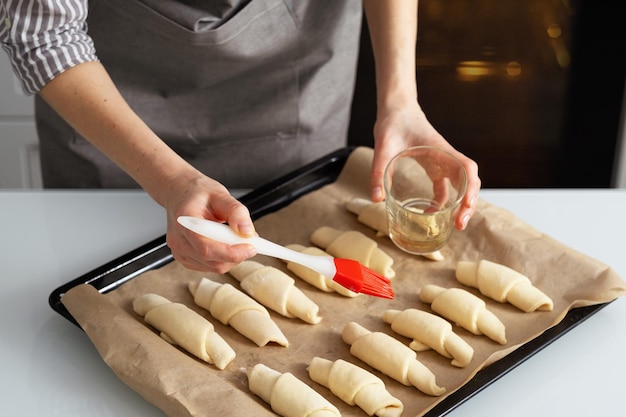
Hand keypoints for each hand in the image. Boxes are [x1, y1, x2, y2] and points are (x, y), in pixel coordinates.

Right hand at [161, 173, 257, 272]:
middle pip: (213, 261)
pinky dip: (224, 259)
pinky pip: (210, 266)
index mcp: (185, 222)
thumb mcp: (220, 195)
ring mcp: (180, 252)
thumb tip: (247, 232)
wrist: (181, 194)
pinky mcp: (185, 259)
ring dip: (231, 257)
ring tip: (236, 238)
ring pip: (214, 267)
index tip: (251, 247)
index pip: (207, 248)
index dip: (231, 253)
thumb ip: (236, 212)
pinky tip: (225, 243)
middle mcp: (178, 241)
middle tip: (251, 241)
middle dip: (236, 255)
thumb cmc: (198, 194)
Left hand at [369, 102, 480, 229]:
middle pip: (468, 181)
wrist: (395, 109)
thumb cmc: (393, 123)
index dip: (471, 187)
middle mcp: (446, 156)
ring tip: (453, 225)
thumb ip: (378, 171)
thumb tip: (377, 198)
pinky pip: (444, 186)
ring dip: (459, 205)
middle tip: (460, 225)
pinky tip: (431, 212)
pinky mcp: (434, 166)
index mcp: (440, 149)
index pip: (466, 168)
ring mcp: (442, 162)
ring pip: (460, 186)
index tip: (467, 205)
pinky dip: (443, 201)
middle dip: (469, 204)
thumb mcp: (383, 147)